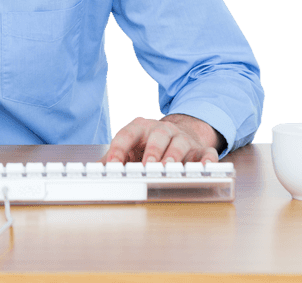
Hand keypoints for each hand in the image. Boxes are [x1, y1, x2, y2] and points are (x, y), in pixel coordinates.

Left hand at [101, 114, 224, 164]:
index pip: (127, 134)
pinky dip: (207, 160)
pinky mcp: (200, 149)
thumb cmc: (148, 145)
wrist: (178, 135)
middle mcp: (162, 130)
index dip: (119, 148)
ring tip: (170, 168)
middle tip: (148, 166)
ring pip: (180, 143)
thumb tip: (94, 172)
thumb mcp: (129, 149)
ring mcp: (182, 138)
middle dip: (152, 151)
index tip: (113, 165)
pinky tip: (204, 168)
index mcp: (140, 128)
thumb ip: (113, 159)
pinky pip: (207, 153)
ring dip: (174, 156)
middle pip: (157, 135)